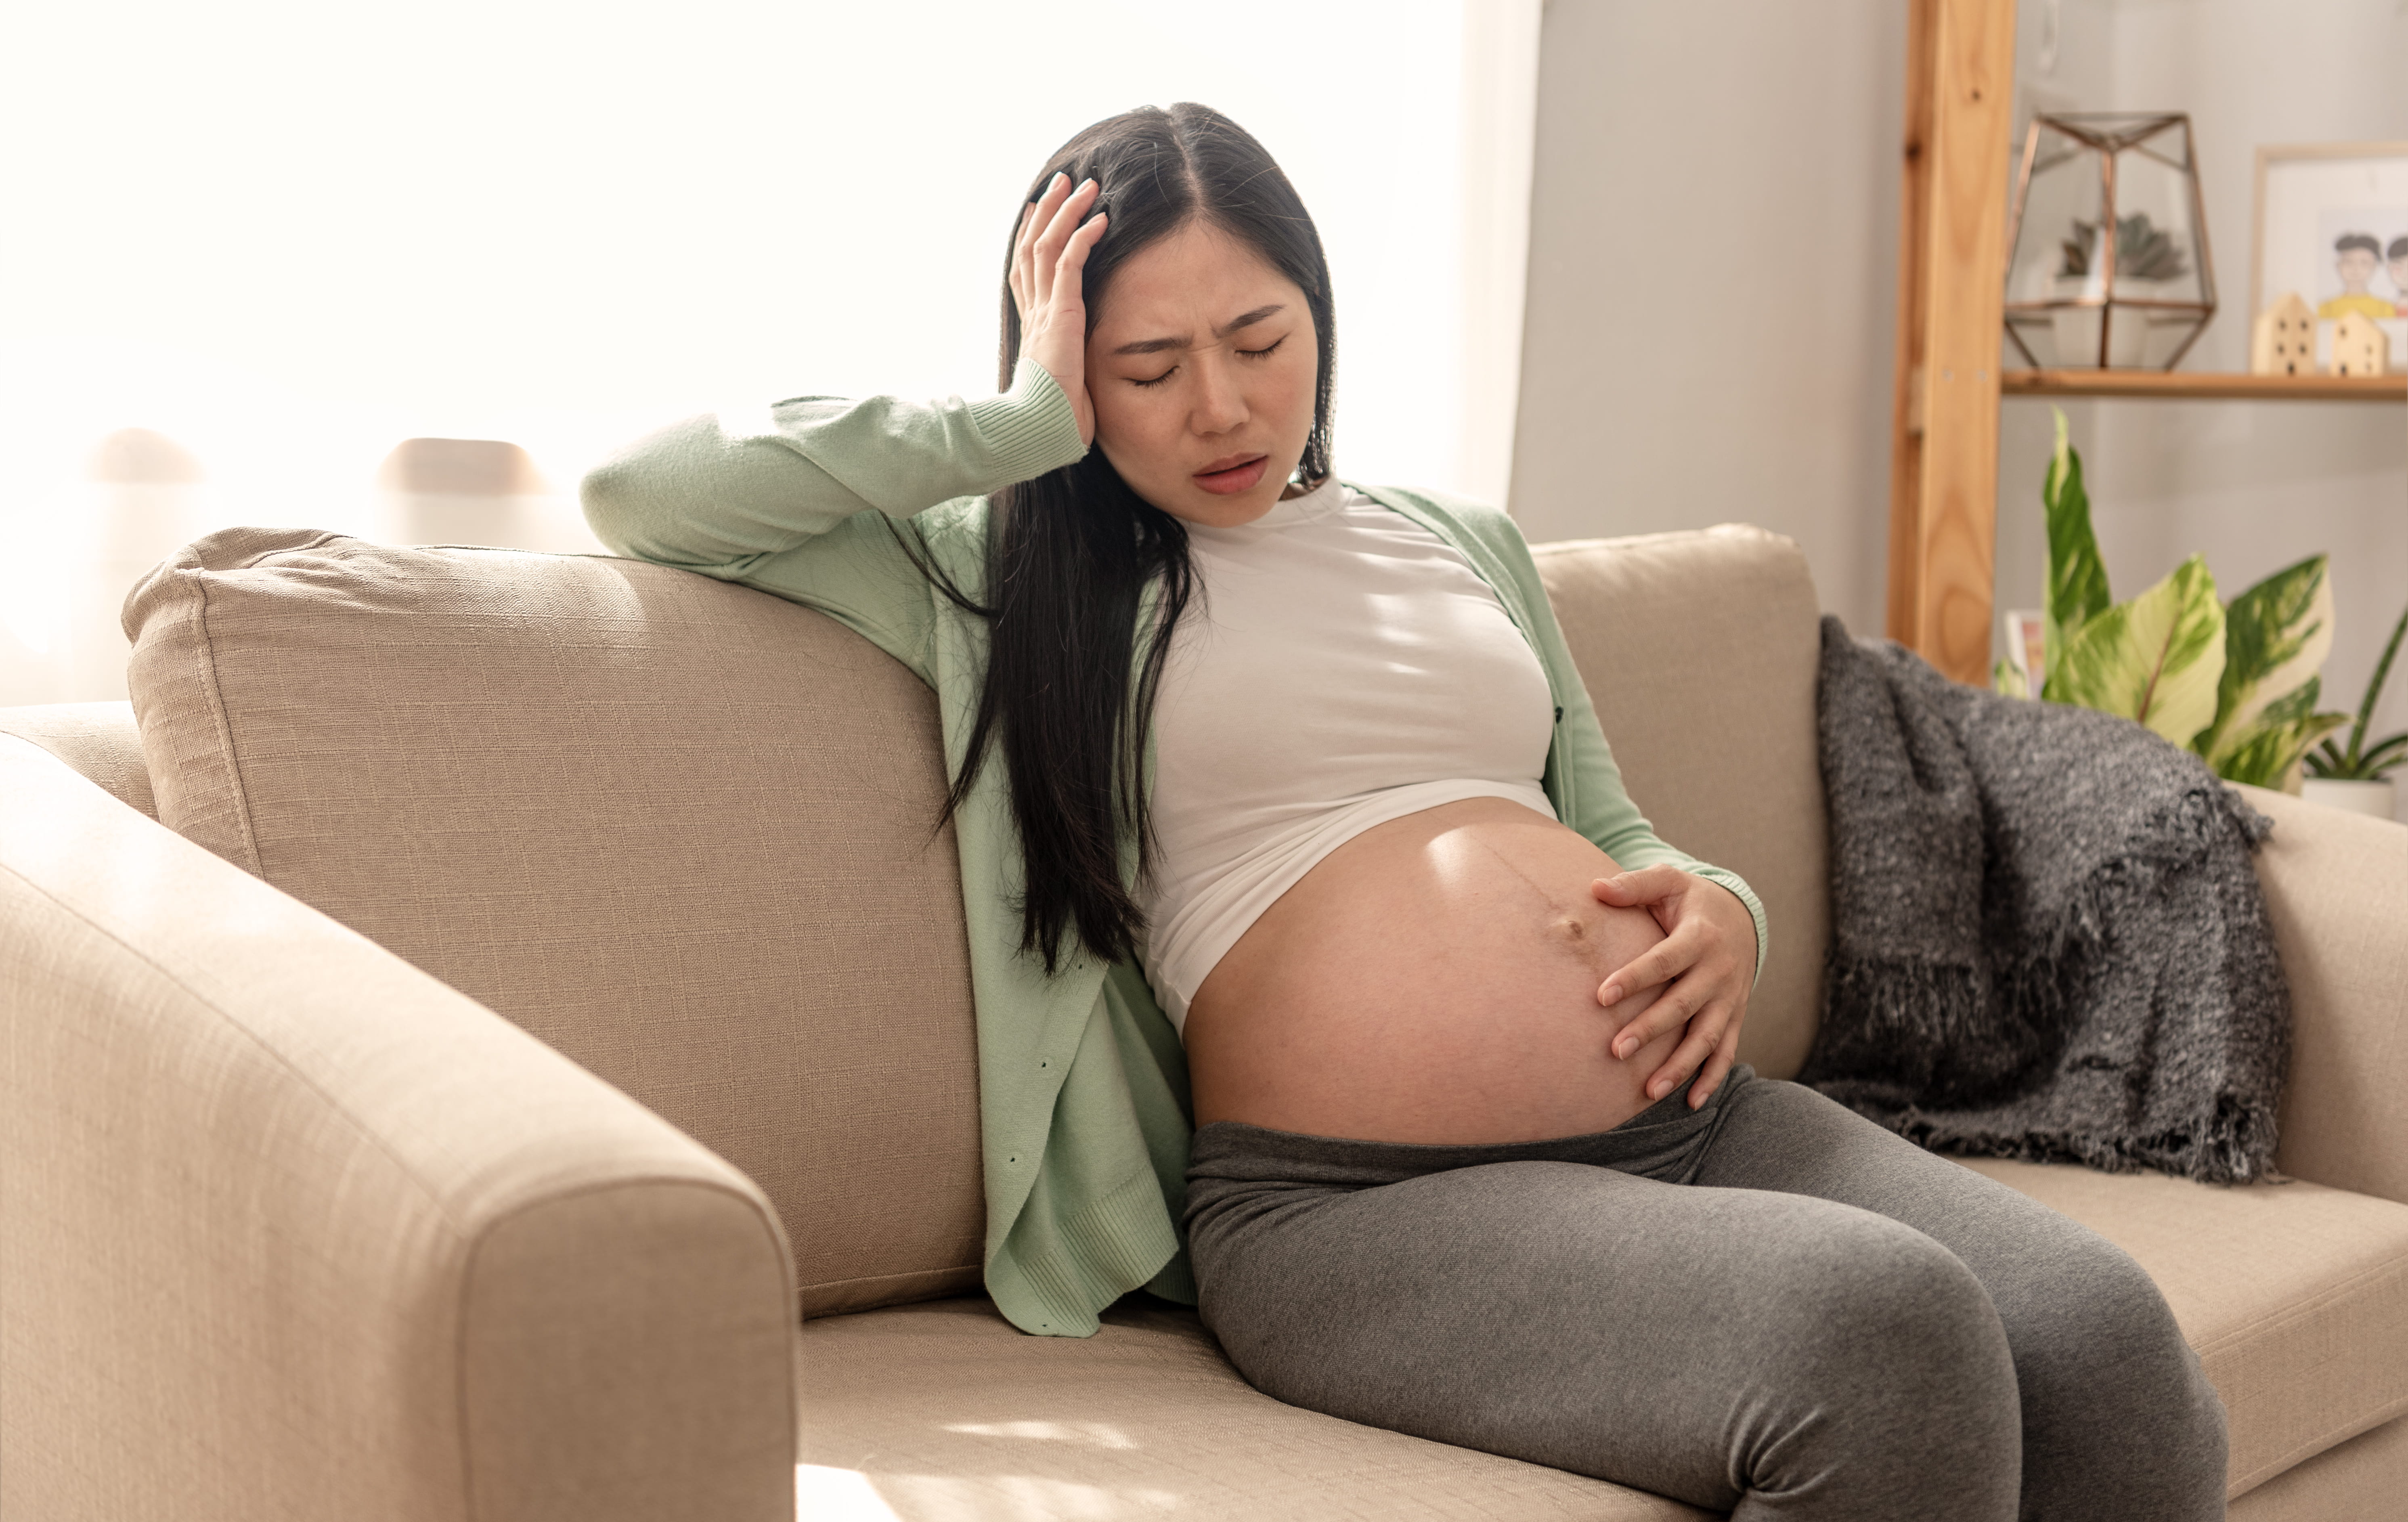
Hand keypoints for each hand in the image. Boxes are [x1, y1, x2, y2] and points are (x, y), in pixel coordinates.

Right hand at [1009, 173, 1107, 446]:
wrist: (1038, 430)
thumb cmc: (1053, 419)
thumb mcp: (1066, 383)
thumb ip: (1072, 366)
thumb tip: (1082, 377)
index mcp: (1034, 326)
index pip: (1027, 270)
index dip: (1032, 237)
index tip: (1040, 211)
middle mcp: (1034, 312)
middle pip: (1033, 247)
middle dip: (1048, 211)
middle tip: (1063, 182)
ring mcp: (1044, 311)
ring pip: (1049, 246)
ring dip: (1067, 212)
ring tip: (1086, 185)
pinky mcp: (1060, 313)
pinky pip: (1070, 263)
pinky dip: (1083, 237)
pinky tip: (1099, 219)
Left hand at [1592, 866, 1755, 1108]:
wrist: (1743, 915)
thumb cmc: (1691, 900)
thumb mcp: (1669, 881)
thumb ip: (1635, 885)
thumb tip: (1595, 888)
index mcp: (1700, 936)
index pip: (1664, 960)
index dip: (1634, 978)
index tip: (1601, 996)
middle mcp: (1719, 970)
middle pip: (1684, 1004)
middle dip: (1651, 1029)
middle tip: (1617, 1050)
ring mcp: (1730, 997)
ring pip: (1707, 1037)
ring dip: (1680, 1066)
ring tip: (1648, 1091)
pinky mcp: (1735, 1016)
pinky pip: (1727, 1051)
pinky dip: (1712, 1078)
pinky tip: (1691, 1103)